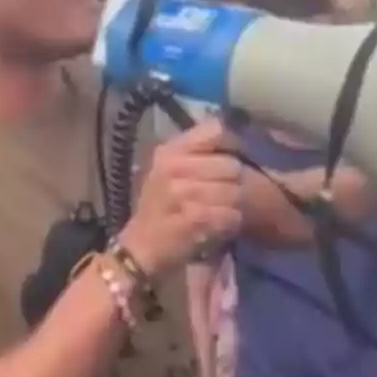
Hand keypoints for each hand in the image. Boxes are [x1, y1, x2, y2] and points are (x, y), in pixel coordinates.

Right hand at [120, 118, 243, 277]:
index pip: (215, 131)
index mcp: (169, 151)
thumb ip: (196, 148)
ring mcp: (183, 193)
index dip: (231, 143)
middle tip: (226, 193)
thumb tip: (229, 128)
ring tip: (223, 210)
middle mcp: (174, 167)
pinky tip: (221, 226)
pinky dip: (231, 222)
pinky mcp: (195, 219)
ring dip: (235, 205)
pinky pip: (231, 214)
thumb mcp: (167, 168)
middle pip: (230, 164)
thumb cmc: (158, 205)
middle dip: (234, 181)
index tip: (231, 156)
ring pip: (234, 191)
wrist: (140, 247)